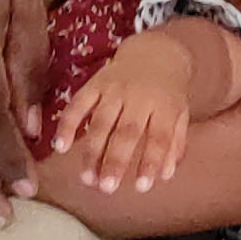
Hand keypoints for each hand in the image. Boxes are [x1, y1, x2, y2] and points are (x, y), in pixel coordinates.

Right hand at [51, 35, 193, 193]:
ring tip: (87, 178)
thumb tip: (165, 175)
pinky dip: (68, 124)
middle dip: (115, 161)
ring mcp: (115, 89)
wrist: (155, 51)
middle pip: (126, 131)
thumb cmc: (168, 91)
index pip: (159, 137)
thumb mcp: (180, 114)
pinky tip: (60, 147)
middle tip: (107, 188)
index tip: (142, 187)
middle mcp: (139, 96)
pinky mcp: (95, 83)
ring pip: (101, 122)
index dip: (150, 162)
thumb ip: (174, 143)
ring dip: (91, 151)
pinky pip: (79, 104)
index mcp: (164, 105)